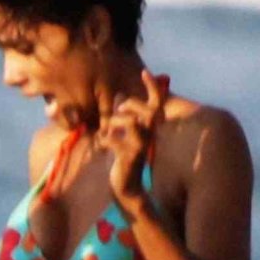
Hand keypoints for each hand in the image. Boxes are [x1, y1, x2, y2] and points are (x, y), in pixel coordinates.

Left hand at [98, 70, 164, 214]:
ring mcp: (140, 147)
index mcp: (148, 129)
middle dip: (132, 104)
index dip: (154, 87)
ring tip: (105, 131)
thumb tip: (119, 96)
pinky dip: (104, 140)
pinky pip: (115, 141)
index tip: (145, 71)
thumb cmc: (123, 159)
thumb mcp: (122, 134)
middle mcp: (149, 136)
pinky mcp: (129, 158)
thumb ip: (122, 116)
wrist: (125, 187)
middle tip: (118, 108)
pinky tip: (101, 145)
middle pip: (148, 111)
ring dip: (114, 122)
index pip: (158, 103)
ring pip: (131, 123)